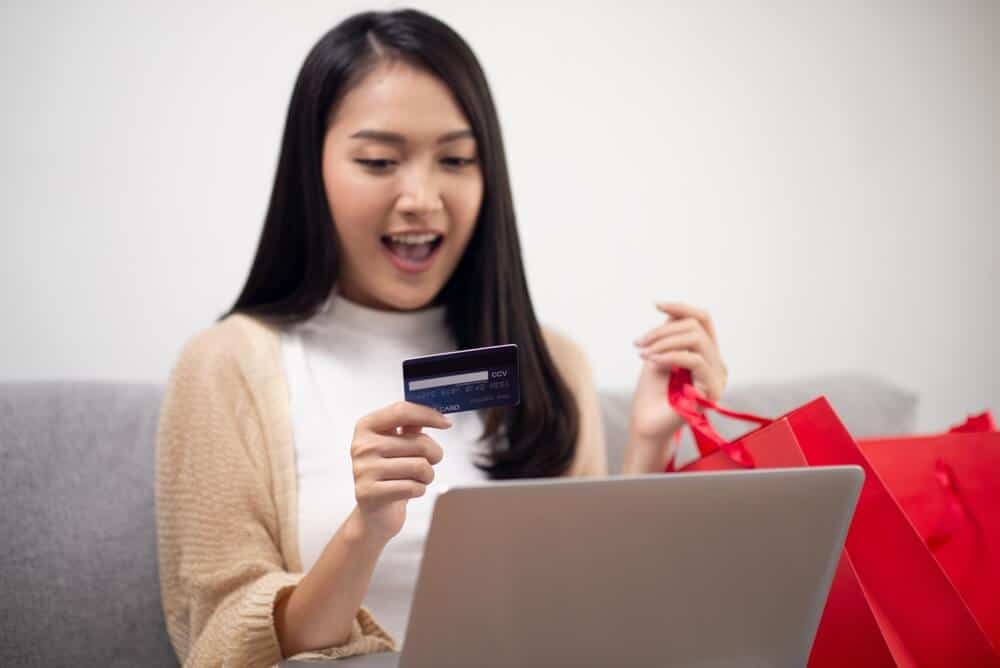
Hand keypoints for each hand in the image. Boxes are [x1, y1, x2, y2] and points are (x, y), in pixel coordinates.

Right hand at [350, 401, 449, 541]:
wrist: (374, 513)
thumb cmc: (389, 474)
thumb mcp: (396, 445)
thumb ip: (410, 425)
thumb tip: (435, 412)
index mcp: (366, 427)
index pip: (401, 411)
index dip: (428, 415)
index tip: (446, 422)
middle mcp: (362, 446)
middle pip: (418, 442)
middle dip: (434, 454)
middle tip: (430, 462)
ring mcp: (363, 470)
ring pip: (420, 466)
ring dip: (428, 475)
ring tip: (418, 479)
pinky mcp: (369, 493)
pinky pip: (413, 487)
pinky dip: (419, 490)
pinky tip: (409, 491)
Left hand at [629, 302, 727, 441]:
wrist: (647, 424)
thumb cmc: (652, 393)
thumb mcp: (658, 354)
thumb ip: (669, 335)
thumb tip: (672, 313)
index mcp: (706, 353)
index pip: (703, 320)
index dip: (681, 308)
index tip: (656, 304)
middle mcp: (716, 363)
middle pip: (697, 327)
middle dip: (663, 331)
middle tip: (640, 343)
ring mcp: (717, 377)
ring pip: (697, 340)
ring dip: (664, 342)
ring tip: (644, 354)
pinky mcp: (712, 390)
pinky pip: (695, 360)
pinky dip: (670, 356)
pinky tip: (652, 362)